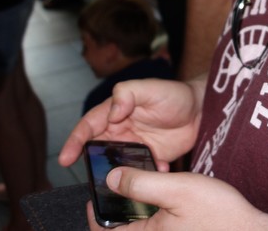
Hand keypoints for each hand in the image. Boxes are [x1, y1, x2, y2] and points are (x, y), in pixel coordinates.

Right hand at [58, 78, 205, 170]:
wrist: (201, 109)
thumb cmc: (174, 94)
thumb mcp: (150, 87)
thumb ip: (128, 93)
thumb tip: (112, 113)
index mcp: (115, 112)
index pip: (89, 126)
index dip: (75, 141)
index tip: (66, 158)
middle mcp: (121, 130)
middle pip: (97, 149)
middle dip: (91, 163)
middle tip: (92, 176)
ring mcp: (134, 146)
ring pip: (116, 164)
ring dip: (117, 173)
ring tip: (122, 180)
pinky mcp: (149, 159)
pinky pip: (140, 171)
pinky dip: (146, 174)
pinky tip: (158, 171)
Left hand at [86, 168, 267, 230]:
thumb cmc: (219, 215)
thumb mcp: (178, 189)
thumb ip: (141, 183)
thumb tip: (111, 178)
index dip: (96, 211)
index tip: (98, 190)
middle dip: (119, 209)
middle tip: (123, 185)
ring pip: (140, 229)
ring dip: (138, 212)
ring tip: (145, 188)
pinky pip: (157, 229)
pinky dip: (155, 216)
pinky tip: (167, 201)